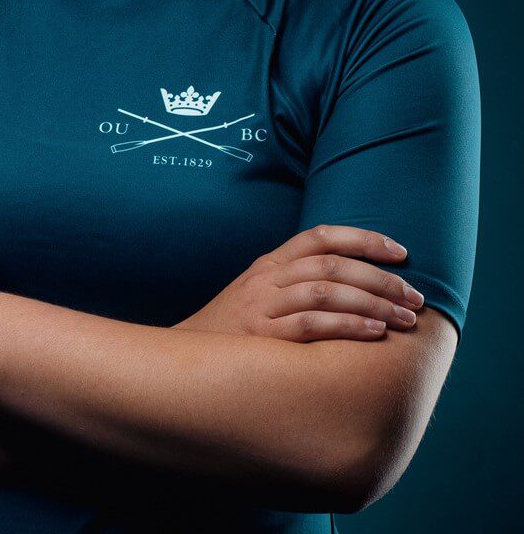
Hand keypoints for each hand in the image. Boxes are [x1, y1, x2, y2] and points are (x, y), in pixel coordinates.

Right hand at [172, 224, 424, 341]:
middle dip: (382, 278)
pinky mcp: (261, 338)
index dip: (364, 238)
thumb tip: (355, 285)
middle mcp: (267, 279)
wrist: (185, 364)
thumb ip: (295, 284)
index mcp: (269, 264)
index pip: (321, 236)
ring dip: (374, 302)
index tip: (401, 252)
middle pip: (333, 264)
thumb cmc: (232, 335)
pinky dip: (347, 324)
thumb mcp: (257, 296)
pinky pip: (312, 324)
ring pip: (327, 290)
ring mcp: (262, 306)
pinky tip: (374, 332)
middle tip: (416, 297)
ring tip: (406, 318)